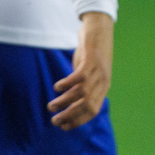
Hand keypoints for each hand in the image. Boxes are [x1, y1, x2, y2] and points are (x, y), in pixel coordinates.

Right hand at [49, 12, 114, 129]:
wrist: (100, 27)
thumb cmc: (91, 51)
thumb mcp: (88, 71)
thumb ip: (81, 85)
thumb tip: (69, 99)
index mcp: (103, 87)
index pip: (93, 111)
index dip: (78, 121)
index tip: (64, 127)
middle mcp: (103, 81)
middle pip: (88, 106)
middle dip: (70, 116)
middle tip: (55, 121)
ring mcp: (98, 71)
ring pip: (82, 93)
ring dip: (65, 102)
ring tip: (51, 106)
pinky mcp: (92, 59)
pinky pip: (80, 77)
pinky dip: (67, 84)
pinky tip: (57, 87)